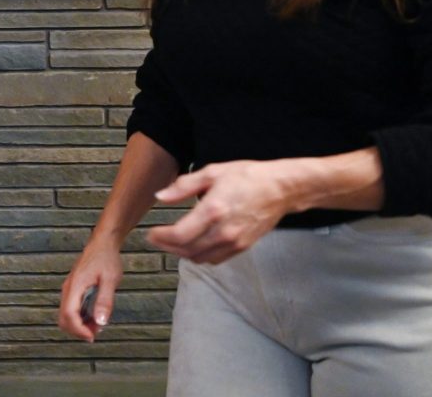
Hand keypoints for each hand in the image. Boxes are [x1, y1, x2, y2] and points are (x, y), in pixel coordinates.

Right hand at [57, 238, 122, 341]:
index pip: (69, 315)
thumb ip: (105, 301)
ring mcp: (69, 289)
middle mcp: (68, 289)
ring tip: (98, 323)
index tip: (92, 336)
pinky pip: (71, 309)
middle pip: (63, 319)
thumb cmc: (106, 259)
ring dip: (80, 325)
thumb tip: (101, 322)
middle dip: (78, 330)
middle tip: (96, 331)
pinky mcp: (73, 290)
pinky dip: (80, 318)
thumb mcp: (110, 280)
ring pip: (66, 316)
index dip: (79, 330)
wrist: (102, 244)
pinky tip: (95, 315)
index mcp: (75, 286)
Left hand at [145, 160, 289, 264]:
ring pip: (200, 258)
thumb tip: (160, 196)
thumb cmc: (248, 177)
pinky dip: (200, 256)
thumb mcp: (212, 172)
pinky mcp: (242, 247)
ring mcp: (234, 242)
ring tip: (172, 242)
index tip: (150, 233)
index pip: (180, 235)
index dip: (161, 238)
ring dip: (182, 253)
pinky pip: (215, 259)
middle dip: (167, 247)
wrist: (280, 189)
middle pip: (187, 250)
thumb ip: (183, 186)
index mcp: (213, 210)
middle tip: (156, 239)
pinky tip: (193, 246)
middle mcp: (223, 231)